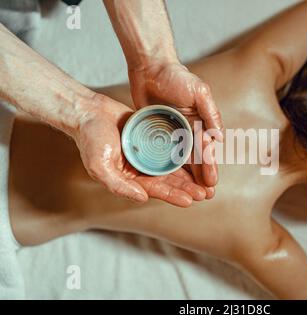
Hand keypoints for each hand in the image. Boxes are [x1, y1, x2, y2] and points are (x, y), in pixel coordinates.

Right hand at [73, 94, 205, 206]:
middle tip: (207, 194)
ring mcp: (147, 153)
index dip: (173, 195)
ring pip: (173, 165)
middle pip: (169, 180)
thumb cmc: (90, 139)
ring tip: (208, 181)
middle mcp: (140, 168)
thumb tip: (142, 199)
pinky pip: (171, 147)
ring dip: (190, 174)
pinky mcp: (151, 138)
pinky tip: (199, 156)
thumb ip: (119, 185)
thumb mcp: (100, 166)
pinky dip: (184, 152)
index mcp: (129, 178)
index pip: (155, 189)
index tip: (191, 200)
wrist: (88, 111)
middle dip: (187, 188)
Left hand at [128, 61, 222, 190]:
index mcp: (201, 122)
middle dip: (201, 177)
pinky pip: (162, 153)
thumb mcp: (199, 91)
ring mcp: (172, 133)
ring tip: (190, 195)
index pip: (206, 149)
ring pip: (180, 160)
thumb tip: (219, 137)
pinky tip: (168, 180)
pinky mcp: (156, 133)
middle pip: (195, 158)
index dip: (209, 166)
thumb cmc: (176, 76)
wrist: (151, 67)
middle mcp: (188, 130)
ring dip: (186, 177)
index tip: (212, 183)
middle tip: (205, 196)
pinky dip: (166, 166)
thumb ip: (210, 113)